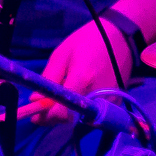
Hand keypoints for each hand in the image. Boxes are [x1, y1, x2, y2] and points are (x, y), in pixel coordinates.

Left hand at [19, 17, 135, 124]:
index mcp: (82, 79)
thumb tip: (36, 99)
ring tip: (61, 101)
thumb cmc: (87, 41)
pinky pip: (94, 114)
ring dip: (68, 114)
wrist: (120, 37)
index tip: (35, 115)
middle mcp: (97, 95)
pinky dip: (82, 111)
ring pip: (82, 118)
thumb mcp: (62, 54)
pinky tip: (78, 98)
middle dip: (55, 116)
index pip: (62, 111)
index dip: (47, 117)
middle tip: (45, 108)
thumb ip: (49, 78)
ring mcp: (110, 100)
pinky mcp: (117, 102)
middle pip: (71, 118)